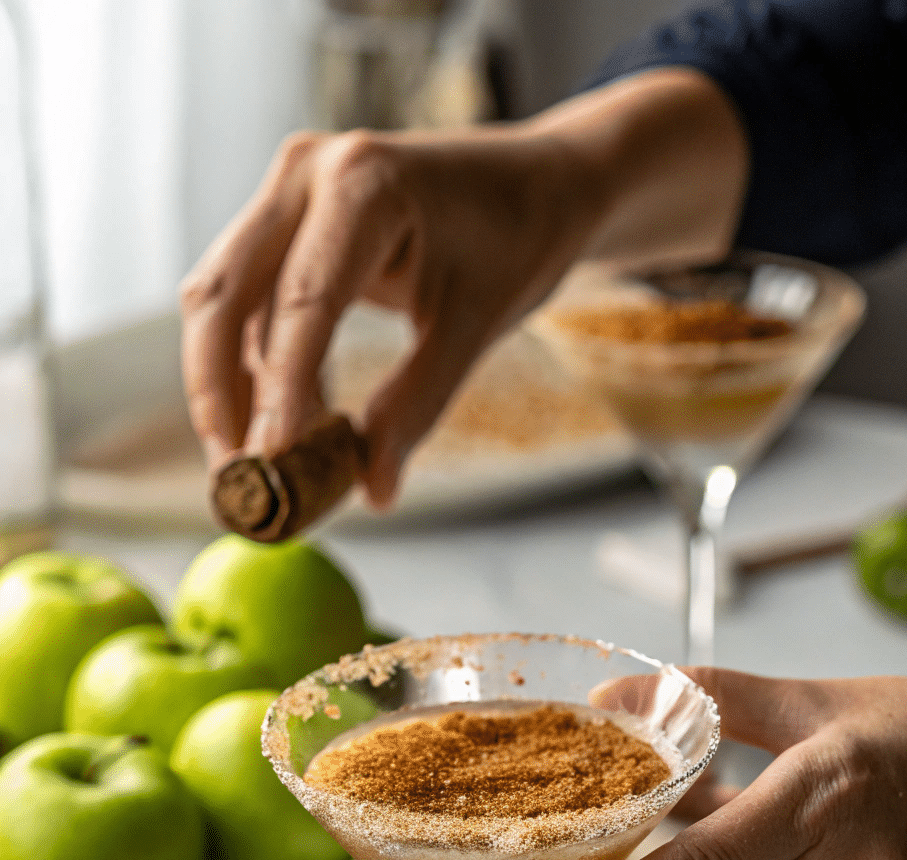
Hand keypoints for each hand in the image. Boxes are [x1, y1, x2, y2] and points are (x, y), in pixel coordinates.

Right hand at [179, 72, 745, 504]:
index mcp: (364, 184)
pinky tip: (277, 425)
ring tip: (249, 467)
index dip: (279, 384)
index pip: (303, 297)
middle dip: (219, 392)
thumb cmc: (517, 239)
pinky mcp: (286, 222)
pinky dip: (252, 366)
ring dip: (226, 386)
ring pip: (223, 299)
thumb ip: (418, 404)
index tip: (268, 458)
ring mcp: (289, 193)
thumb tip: (375, 490)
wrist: (537, 182)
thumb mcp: (476, 325)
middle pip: (225, 293)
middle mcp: (308, 173)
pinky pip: (248, 301)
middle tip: (236, 477)